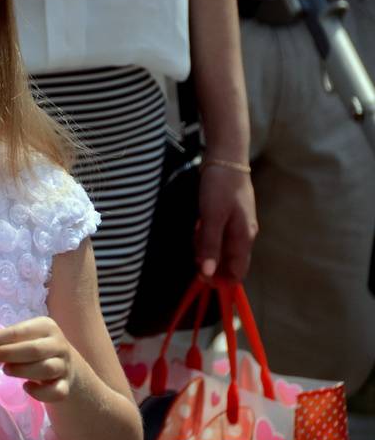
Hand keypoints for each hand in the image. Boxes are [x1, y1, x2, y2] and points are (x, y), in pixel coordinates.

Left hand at [0, 317, 74, 402]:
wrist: (64, 364)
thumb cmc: (34, 348)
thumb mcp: (21, 338)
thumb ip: (0, 339)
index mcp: (45, 326)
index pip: (19, 331)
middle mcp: (58, 344)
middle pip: (35, 349)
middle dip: (8, 353)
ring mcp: (64, 365)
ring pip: (46, 369)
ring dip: (22, 371)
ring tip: (6, 371)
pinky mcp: (66, 385)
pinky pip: (56, 391)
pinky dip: (40, 393)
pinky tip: (26, 388)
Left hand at [195, 165, 257, 279]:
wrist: (226, 159)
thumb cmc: (220, 187)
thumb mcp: (211, 217)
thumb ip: (210, 245)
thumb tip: (208, 274)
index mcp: (243, 238)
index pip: (237, 273)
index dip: (221, 281)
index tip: (200, 279)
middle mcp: (244, 235)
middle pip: (228, 263)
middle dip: (210, 263)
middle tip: (194, 249)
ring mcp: (238, 226)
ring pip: (221, 249)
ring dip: (206, 248)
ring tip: (196, 231)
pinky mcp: (230, 217)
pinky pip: (218, 236)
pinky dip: (206, 236)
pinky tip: (199, 224)